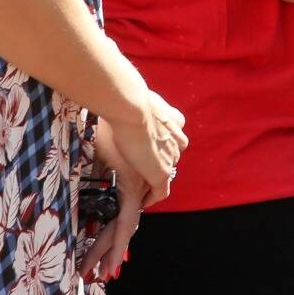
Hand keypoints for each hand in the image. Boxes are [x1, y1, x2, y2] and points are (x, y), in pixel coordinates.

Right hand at [79, 124, 145, 283]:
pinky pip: (124, 223)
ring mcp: (137, 186)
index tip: (106, 246)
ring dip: (109, 251)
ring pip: (124, 228)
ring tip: (100, 273)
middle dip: (110, 249)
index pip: (124, 208)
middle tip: (104, 271)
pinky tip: (107, 261)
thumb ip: (92, 160)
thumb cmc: (106, 117)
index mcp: (130, 174)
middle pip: (124, 224)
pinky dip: (115, 243)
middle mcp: (137, 184)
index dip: (115, 229)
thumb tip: (75, 166)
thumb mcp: (98, 143)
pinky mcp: (132, 187)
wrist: (123, 101)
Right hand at [101, 87, 186, 208]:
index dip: (162, 146)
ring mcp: (170, 158)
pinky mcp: (161, 174)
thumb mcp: (138, 97)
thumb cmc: (128, 100)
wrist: (132, 109)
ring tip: (140, 188)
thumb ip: (134, 99)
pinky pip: (160, 192)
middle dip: (157, 163)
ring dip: (153, 180)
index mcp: (174, 121)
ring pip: (165, 172)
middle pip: (170, 156)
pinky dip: (152, 197)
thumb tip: (116, 92)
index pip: (174, 138)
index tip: (148, 151)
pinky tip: (142, 202)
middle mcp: (177, 140)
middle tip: (140, 172)